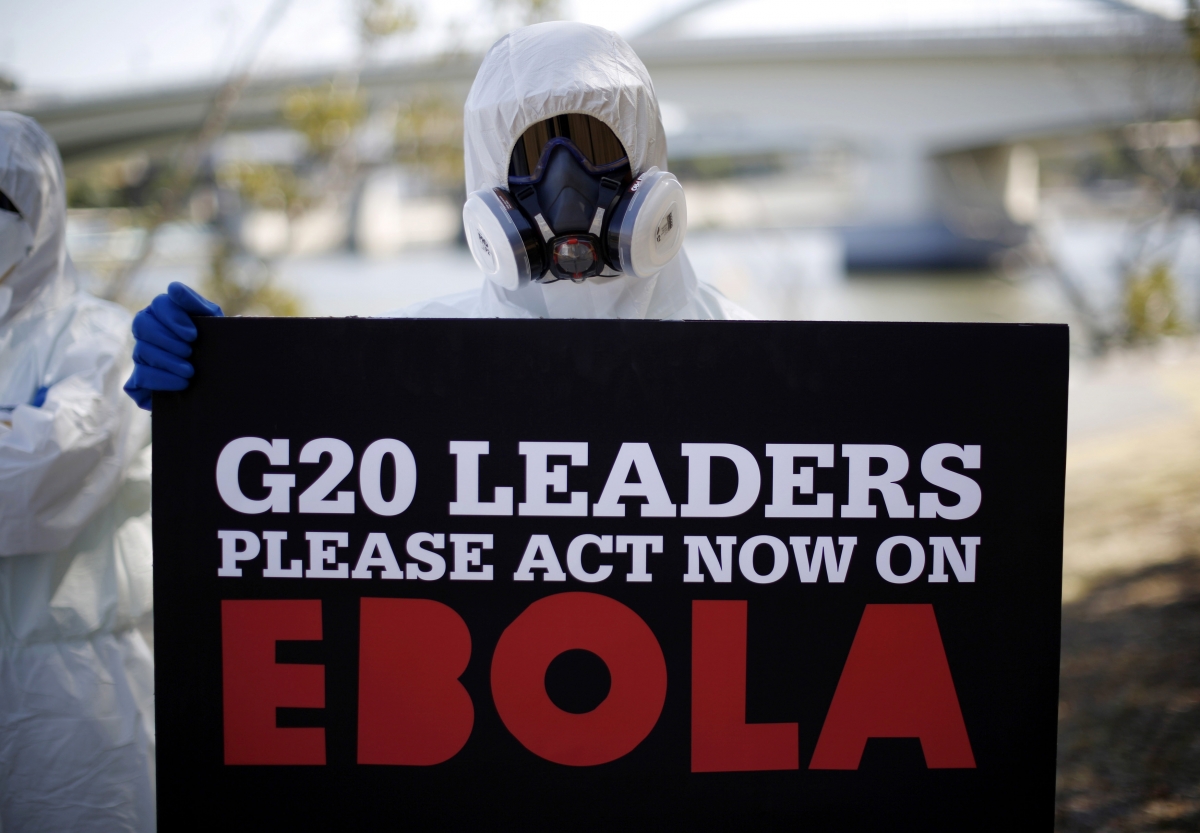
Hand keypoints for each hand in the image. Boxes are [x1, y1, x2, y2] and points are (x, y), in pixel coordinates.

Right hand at [123, 282, 222, 410]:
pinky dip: (162, 380)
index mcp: (166, 313)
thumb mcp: (217, 329)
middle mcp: (148, 331)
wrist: (219, 386)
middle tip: (190, 351)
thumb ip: (205, 309)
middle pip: (142, 323)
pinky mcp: (137, 382)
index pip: (160, 303)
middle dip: (167, 338)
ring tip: (190, 371)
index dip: (173, 316)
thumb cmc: (217, 350)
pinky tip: (182, 383)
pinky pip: (140, 377)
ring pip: (142, 351)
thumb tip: (186, 293)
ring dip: (168, 361)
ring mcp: (140, 356)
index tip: (193, 334)